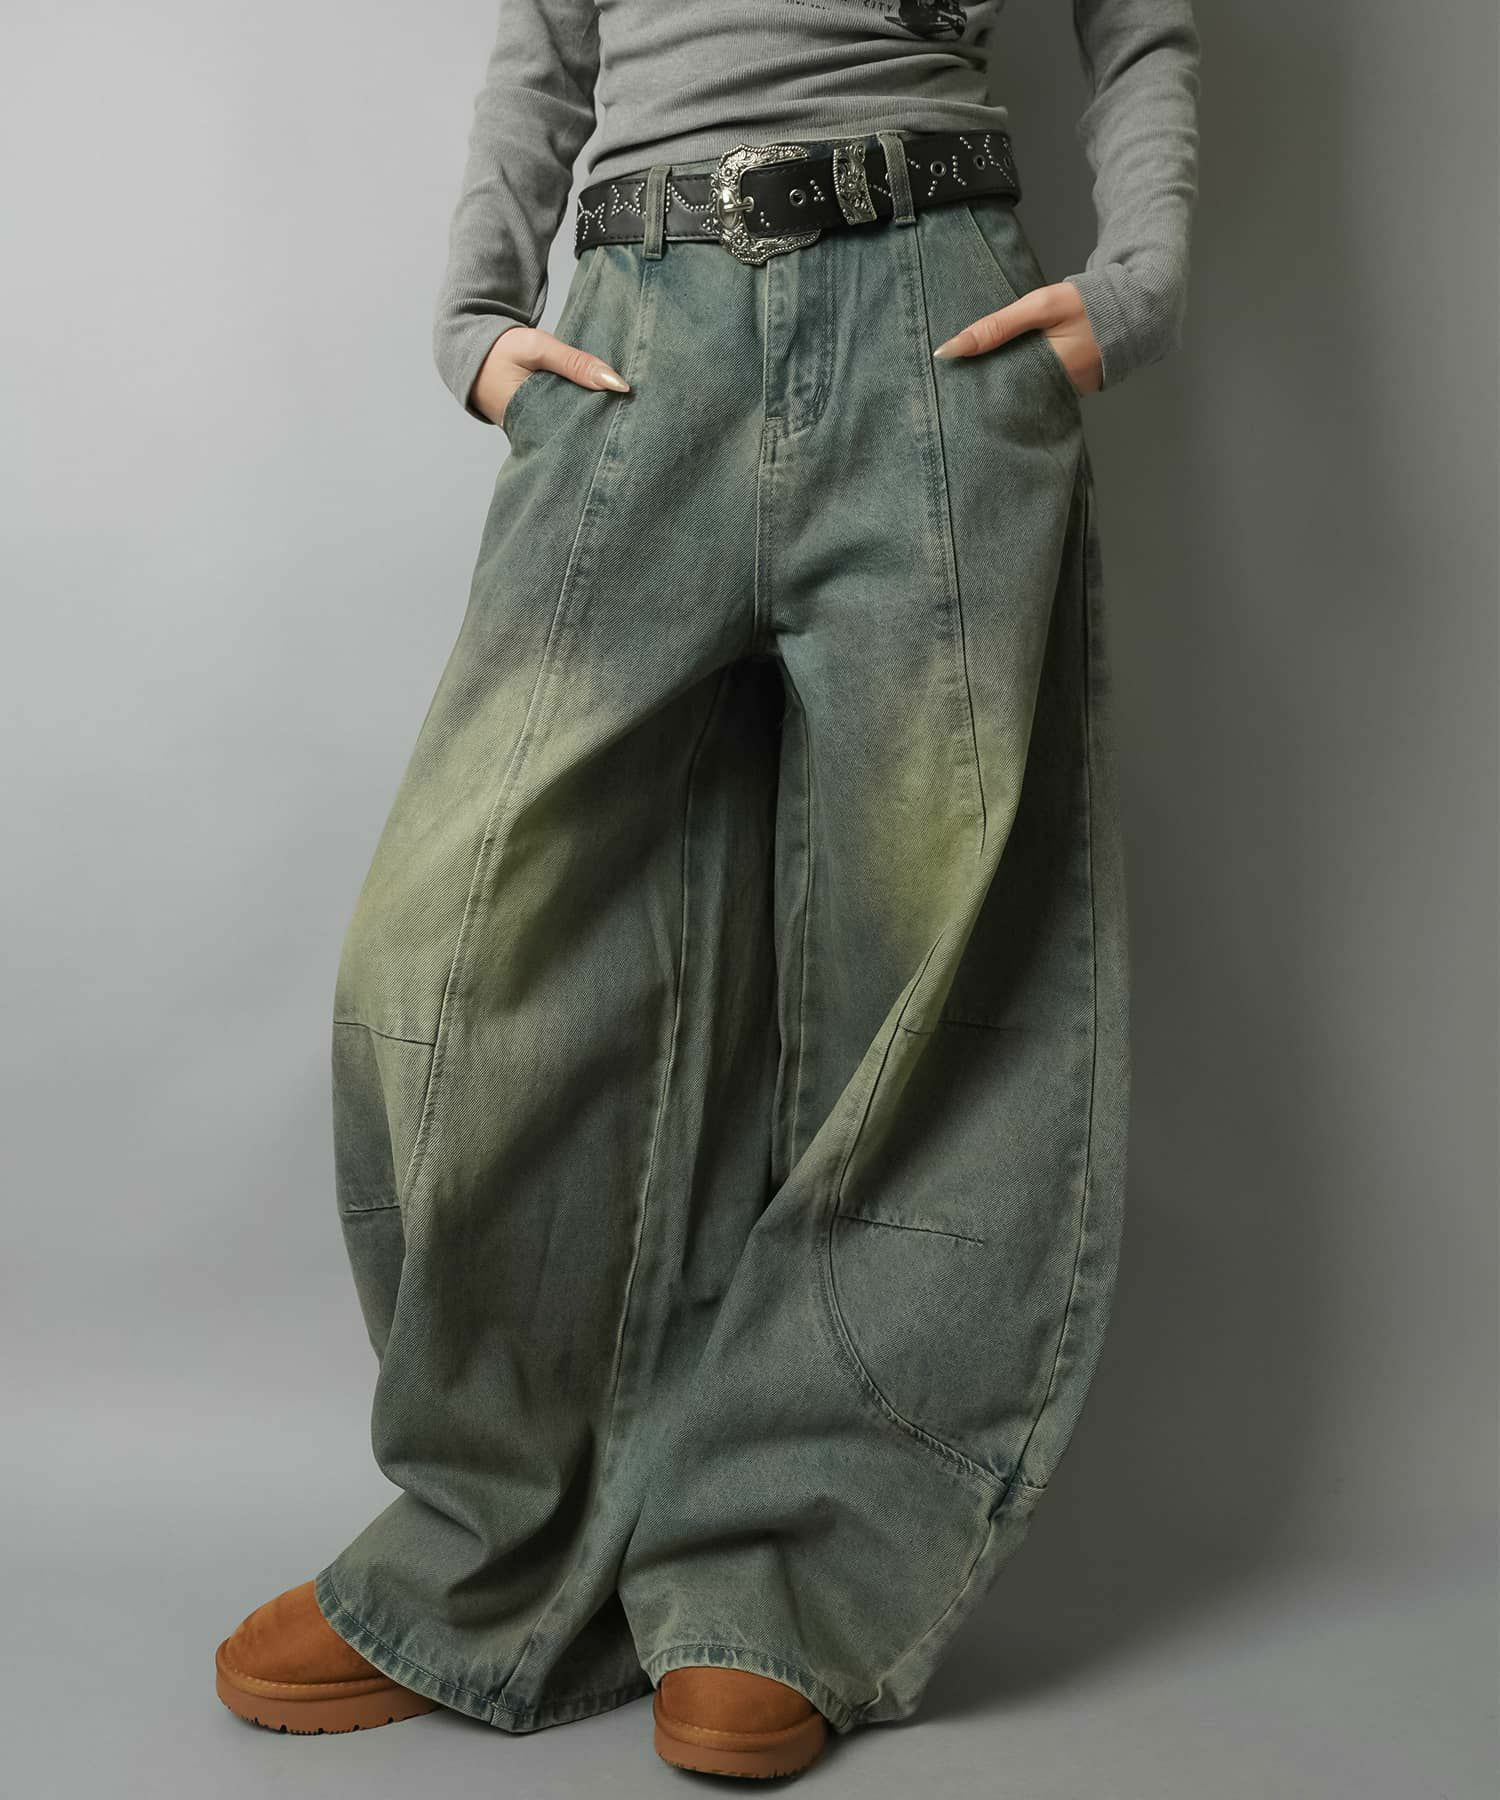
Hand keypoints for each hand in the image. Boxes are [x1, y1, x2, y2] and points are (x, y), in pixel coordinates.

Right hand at [471, 327, 630, 426]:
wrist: (470, 347)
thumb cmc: (501, 348)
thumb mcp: (538, 349)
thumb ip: (575, 363)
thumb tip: (618, 384)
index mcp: (529, 422)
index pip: (575, 433)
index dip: (602, 429)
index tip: (631, 423)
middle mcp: (532, 433)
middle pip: (576, 434)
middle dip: (601, 428)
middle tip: (635, 423)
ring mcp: (533, 429)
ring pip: (570, 427)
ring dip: (591, 419)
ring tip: (625, 417)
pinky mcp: (535, 421)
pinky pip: (562, 419)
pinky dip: (578, 412)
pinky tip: (602, 407)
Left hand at [933, 281, 1101, 394]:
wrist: (1135, 309)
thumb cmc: (1088, 304)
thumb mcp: (1041, 307)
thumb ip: (997, 327)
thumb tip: (948, 350)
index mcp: (1051, 375)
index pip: (1000, 389)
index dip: (975, 385)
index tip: (949, 382)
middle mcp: (1058, 393)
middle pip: (1010, 395)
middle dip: (987, 387)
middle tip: (955, 383)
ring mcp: (1066, 395)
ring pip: (1024, 392)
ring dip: (1006, 382)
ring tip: (977, 376)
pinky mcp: (1071, 391)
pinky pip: (1040, 388)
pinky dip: (1025, 378)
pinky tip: (1009, 370)